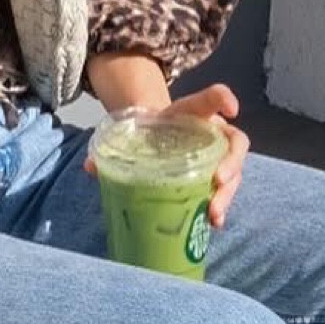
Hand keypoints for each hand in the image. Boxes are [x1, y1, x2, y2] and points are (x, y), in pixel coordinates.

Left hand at [83, 81, 249, 227]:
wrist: (155, 137)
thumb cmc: (149, 131)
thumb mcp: (133, 129)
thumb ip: (113, 145)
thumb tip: (90, 165)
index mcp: (193, 114)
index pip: (210, 100)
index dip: (223, 100)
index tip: (232, 109)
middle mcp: (213, 133)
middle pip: (234, 144)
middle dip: (231, 163)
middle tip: (218, 180)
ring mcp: (218, 156)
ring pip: (234, 172)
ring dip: (228, 193)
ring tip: (214, 213)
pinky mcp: (215, 178)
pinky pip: (225, 191)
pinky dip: (220, 207)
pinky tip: (213, 223)